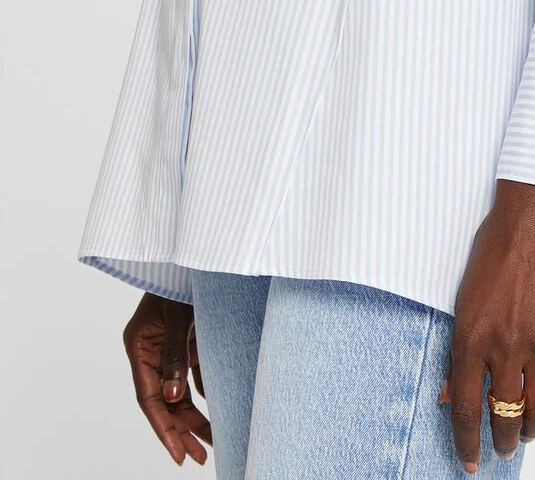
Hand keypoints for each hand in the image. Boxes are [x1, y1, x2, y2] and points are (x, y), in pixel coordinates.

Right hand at [122, 292, 212, 465]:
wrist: (202, 251)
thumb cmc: (185, 277)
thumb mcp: (179, 315)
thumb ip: (176, 354)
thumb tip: (174, 397)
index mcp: (139, 344)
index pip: (149, 398)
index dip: (164, 428)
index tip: (179, 455)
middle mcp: (152, 349)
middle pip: (165, 400)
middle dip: (181, 430)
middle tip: (200, 457)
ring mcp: (171, 345)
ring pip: (180, 391)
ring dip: (195, 415)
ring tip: (213, 441)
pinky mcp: (189, 339)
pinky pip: (195, 374)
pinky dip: (207, 390)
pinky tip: (221, 407)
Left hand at [442, 179, 534, 472]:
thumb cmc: (496, 247)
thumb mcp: (464, 298)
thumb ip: (460, 347)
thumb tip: (452, 390)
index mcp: (472, 336)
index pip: (466, 408)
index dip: (467, 442)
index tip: (469, 460)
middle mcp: (506, 346)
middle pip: (504, 416)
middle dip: (500, 441)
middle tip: (499, 448)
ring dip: (531, 428)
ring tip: (525, 432)